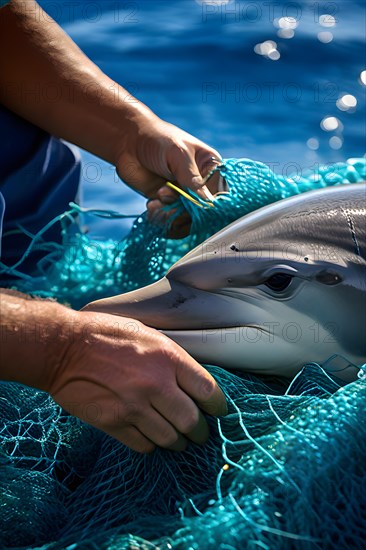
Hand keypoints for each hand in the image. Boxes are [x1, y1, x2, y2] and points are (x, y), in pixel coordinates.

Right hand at [49, 310, 226, 452]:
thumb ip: (172, 357)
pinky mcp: (113, 422)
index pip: (208, 391)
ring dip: (178, 442)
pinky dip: (152, 445)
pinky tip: (151, 437)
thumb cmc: (106, 334)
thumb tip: (192, 380)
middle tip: (200, 433)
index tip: (218, 412)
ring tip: (178, 440)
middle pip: (192, 422)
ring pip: (170, 438)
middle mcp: (156, 384)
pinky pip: (144, 445)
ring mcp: (134, 406)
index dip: (218, 407)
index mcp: (168, 357)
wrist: (63, 347)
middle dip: (200, 432)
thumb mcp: (147, 333)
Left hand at [116, 112, 221, 236]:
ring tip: (156, 200)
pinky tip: (151, 205)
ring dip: (169, 213)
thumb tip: (208, 202)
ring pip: (183, 217)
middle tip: (164, 196)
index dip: (209, 205)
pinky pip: (168, 218)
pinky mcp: (165, 202)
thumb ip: (192, 178)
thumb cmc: (157, 139)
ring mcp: (182, 194)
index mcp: (209, 168)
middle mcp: (198, 184)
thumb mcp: (178, 154)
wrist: (127, 141)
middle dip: (183, 210)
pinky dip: (160, 217)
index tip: (195, 207)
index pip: (218, 194)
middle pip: (201, 211)